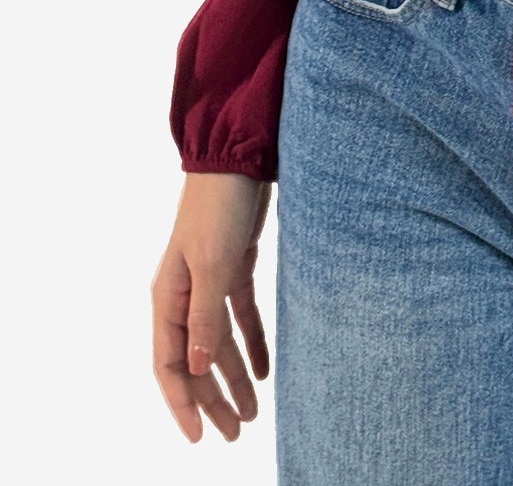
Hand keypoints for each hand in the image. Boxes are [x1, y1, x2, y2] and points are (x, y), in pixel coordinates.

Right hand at [151, 172, 272, 442]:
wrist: (238, 158)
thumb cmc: (218, 207)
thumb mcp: (213, 264)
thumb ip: (205, 317)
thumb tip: (199, 369)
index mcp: (168, 298)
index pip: (170, 364)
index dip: (183, 402)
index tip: (200, 435)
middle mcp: (184, 295)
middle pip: (197, 360)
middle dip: (213, 398)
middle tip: (235, 433)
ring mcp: (209, 282)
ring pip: (219, 343)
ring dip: (233, 377)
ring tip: (252, 413)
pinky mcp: (234, 268)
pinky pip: (240, 317)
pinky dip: (251, 343)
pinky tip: (263, 370)